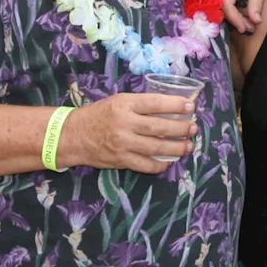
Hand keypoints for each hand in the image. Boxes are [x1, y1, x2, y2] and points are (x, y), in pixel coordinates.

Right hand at [61, 94, 196, 173]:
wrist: (73, 136)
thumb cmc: (99, 115)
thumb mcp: (118, 101)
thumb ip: (141, 104)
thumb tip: (171, 106)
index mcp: (124, 105)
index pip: (155, 103)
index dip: (175, 105)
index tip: (190, 106)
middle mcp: (124, 124)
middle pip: (159, 127)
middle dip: (181, 128)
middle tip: (193, 128)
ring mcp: (122, 144)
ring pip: (156, 148)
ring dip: (176, 148)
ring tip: (188, 146)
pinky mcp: (120, 160)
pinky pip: (145, 165)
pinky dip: (159, 165)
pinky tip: (169, 162)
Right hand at [220, 0, 266, 32]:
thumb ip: (256, 4)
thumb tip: (255, 23)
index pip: (226, 4)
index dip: (235, 19)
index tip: (246, 29)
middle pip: (222, 5)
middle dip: (235, 19)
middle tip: (250, 28)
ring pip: (223, 4)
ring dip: (235, 15)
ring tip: (249, 24)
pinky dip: (234, 9)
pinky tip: (244, 16)